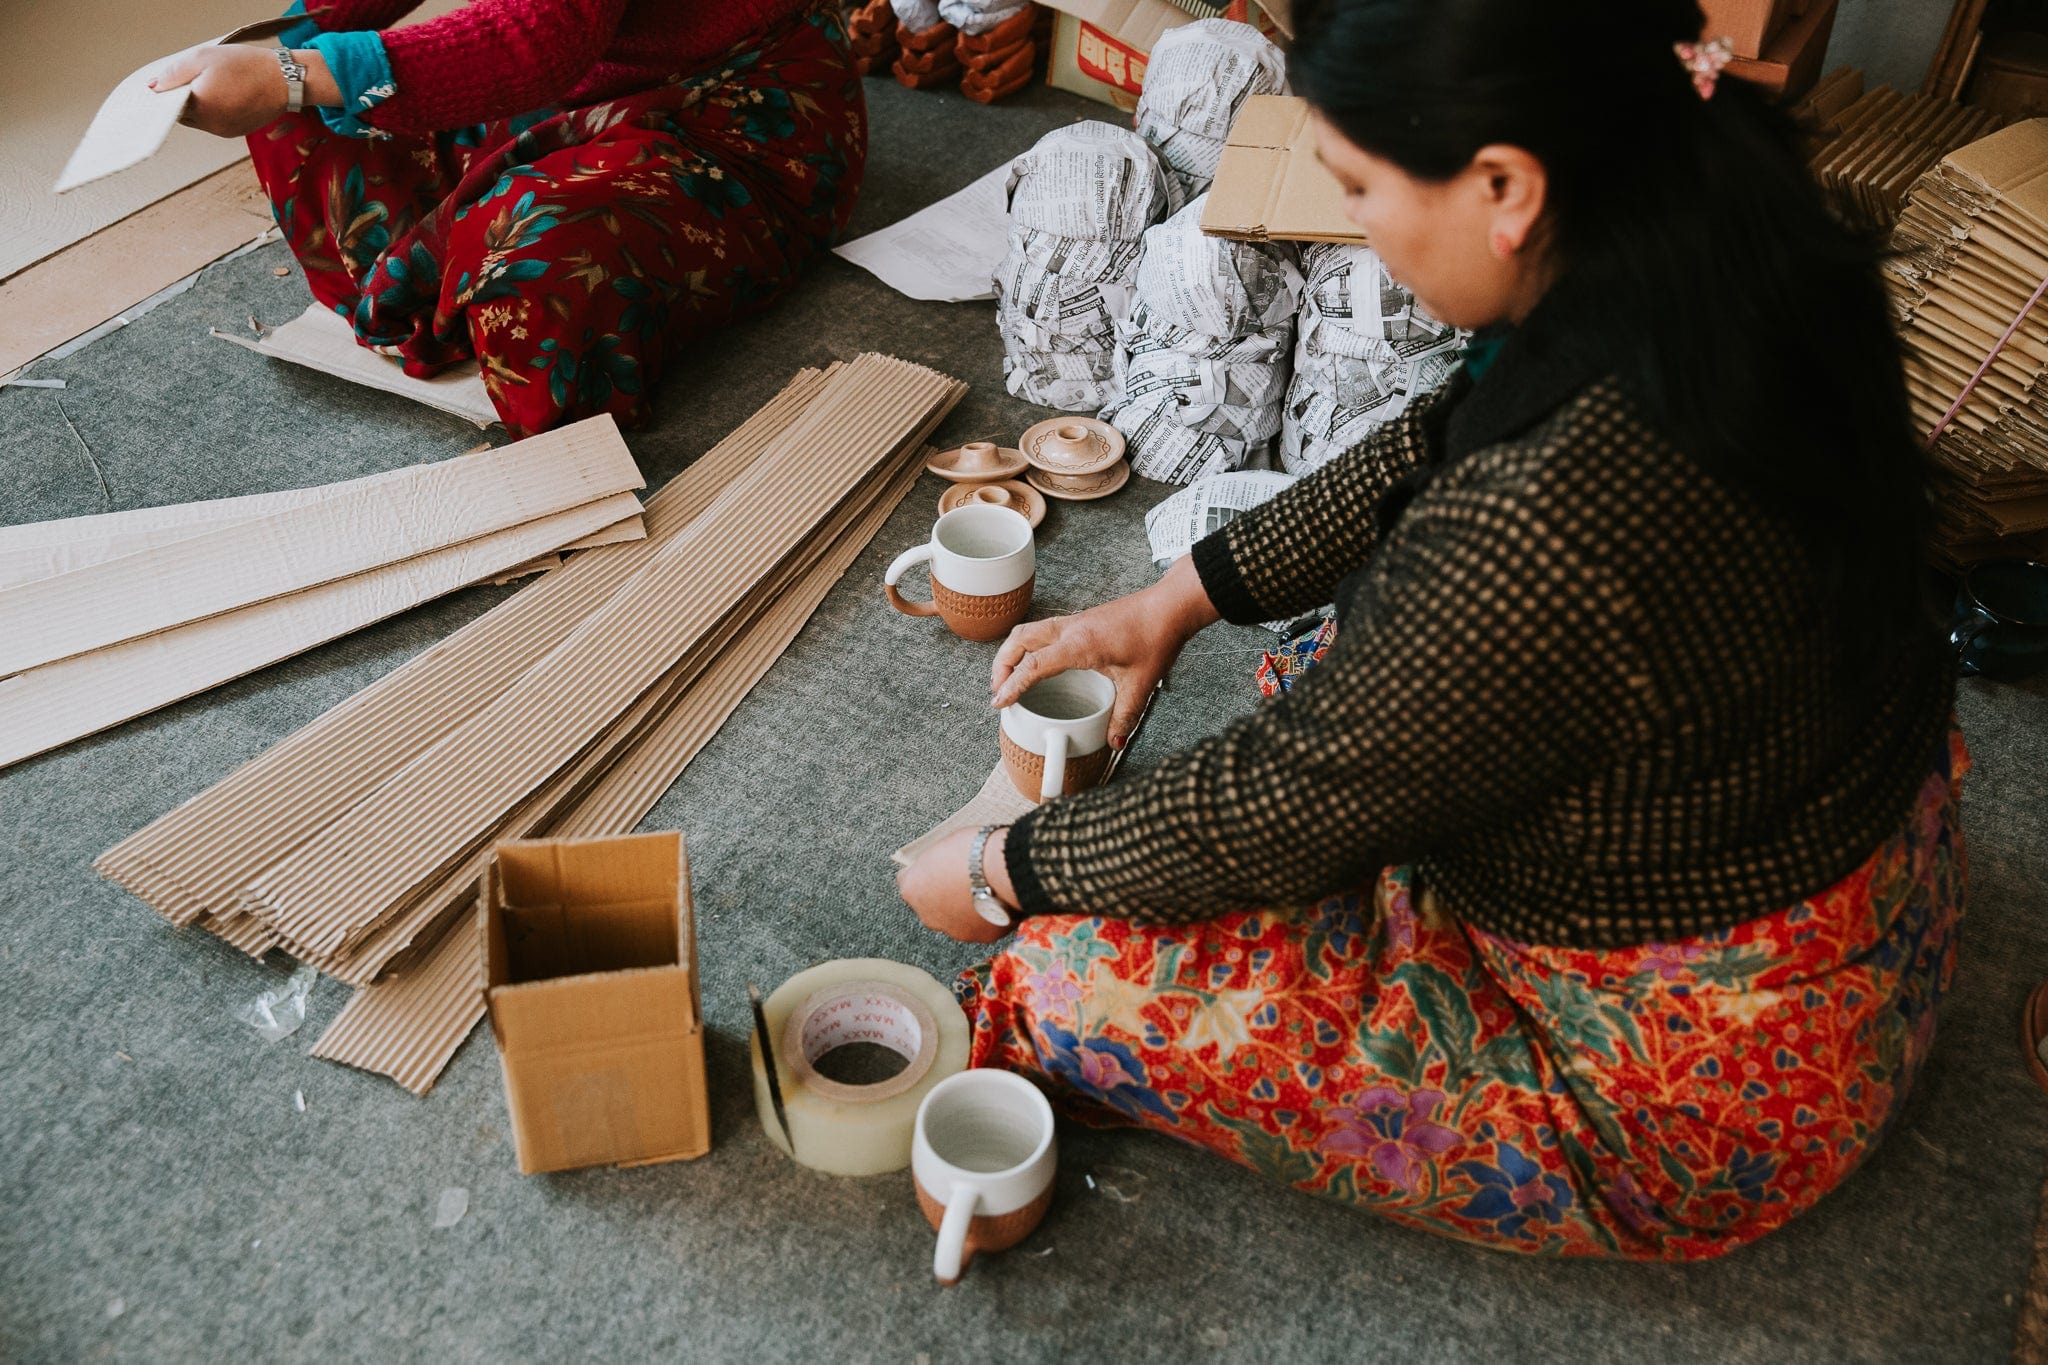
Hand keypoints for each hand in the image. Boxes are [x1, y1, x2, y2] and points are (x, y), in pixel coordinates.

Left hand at [152, 45, 307, 137]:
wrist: (284, 81)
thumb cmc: (247, 66)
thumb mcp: (204, 58)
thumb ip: (174, 73)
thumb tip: (154, 87)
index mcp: (199, 104)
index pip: (168, 105)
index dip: (166, 93)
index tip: (167, 84)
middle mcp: (210, 123)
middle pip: (183, 114)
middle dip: (184, 100)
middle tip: (195, 80)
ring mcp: (224, 130)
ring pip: (199, 120)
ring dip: (200, 106)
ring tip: (215, 87)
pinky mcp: (236, 132)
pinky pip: (215, 123)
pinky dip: (215, 112)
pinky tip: (226, 96)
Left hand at [898, 827, 1015, 943]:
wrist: (1006, 871)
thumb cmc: (974, 851)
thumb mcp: (945, 845)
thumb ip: (936, 862)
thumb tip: (940, 865)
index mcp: (912, 889)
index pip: (908, 881)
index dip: (926, 872)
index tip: (938, 866)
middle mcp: (927, 915)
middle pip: (930, 905)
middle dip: (943, 895)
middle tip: (963, 879)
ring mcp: (953, 930)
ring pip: (954, 920)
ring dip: (963, 909)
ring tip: (984, 891)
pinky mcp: (978, 938)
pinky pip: (978, 926)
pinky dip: (985, 917)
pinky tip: (997, 901)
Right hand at [991, 552, 1219, 747]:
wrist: (1170, 606)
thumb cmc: (1156, 636)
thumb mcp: (1141, 684)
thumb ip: (1125, 715)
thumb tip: (1114, 742)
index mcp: (1079, 645)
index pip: (1033, 665)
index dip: (1012, 685)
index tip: (999, 702)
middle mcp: (1070, 629)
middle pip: (1018, 640)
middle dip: (1001, 665)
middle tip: (997, 691)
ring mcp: (1074, 621)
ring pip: (1028, 631)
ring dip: (1012, 652)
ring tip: (1009, 677)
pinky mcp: (1081, 620)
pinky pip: (1043, 630)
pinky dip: (1029, 646)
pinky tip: (1037, 663)